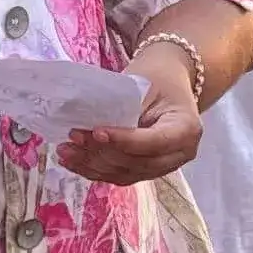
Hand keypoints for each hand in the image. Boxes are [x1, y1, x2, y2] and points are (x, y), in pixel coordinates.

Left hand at [60, 55, 202, 185]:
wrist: (168, 82)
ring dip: (93, 165)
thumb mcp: (145, 82)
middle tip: (74, 136)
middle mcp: (180, 154)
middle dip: (102, 152)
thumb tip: (89, 124)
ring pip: (125, 174)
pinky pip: (119, 176)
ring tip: (65, 151)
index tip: (97, 131)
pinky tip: (73, 161)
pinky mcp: (146, 171)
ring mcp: (164, 167)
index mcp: (186, 129)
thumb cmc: (158, 77)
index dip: (124, 141)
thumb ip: (124, 107)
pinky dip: (94, 170)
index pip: (154, 142)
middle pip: (138, 162)